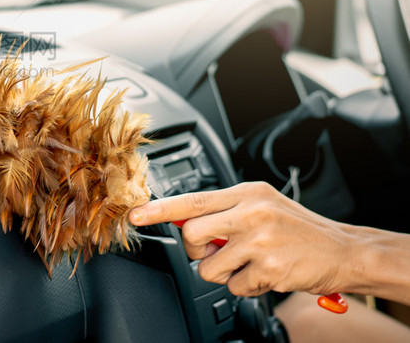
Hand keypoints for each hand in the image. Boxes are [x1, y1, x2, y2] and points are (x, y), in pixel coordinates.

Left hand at [128, 181, 354, 297]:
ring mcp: (260, 241)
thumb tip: (185, 222)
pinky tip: (266, 274)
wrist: (344, 250)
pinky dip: (247, 287)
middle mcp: (251, 213)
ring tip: (251, 263)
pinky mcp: (269, 269)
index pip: (192, 200)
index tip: (135, 215)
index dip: (159, 209)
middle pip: (191, 235)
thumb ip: (226, 210)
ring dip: (225, 272)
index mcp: (246, 194)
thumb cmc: (298, 229)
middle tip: (217, 251)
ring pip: (209, 267)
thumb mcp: (262, 204)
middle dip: (196, 250)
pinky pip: (235, 287)